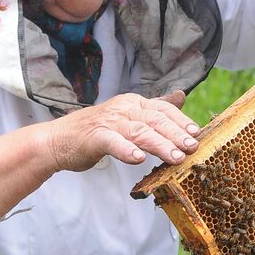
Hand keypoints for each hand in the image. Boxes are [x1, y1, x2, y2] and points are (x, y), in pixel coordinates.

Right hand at [43, 91, 200, 171]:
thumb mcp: (128, 116)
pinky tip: (139, 159)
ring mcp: (108, 122)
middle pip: (155, 120)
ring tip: (175, 157)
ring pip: (139, 132)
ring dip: (159, 145)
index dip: (180, 120)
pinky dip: (126, 150)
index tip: (196, 133)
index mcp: (133, 103)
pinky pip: (113, 143)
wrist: (58, 141)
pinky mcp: (94, 137)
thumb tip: (181, 96)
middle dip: (176, 134)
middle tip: (192, 147)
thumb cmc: (96, 131)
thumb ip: (154, 110)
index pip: (162, 109)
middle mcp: (123, 109)